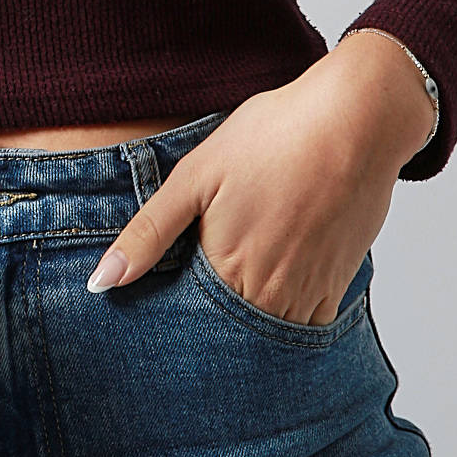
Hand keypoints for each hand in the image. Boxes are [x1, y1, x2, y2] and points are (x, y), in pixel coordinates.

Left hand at [86, 34, 436, 323]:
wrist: (355, 120)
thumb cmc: (271, 139)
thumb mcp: (194, 177)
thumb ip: (148, 235)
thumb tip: (100, 283)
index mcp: (227, 274)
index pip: (187, 326)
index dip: (171, 319)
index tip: (160, 309)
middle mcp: (271, 298)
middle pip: (228, 336)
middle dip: (208, 329)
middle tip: (201, 291)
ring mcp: (309, 295)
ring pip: (266, 334)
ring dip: (246, 323)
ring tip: (236, 279)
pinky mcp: (339, 285)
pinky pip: (303, 322)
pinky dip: (283, 310)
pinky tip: (271, 277)